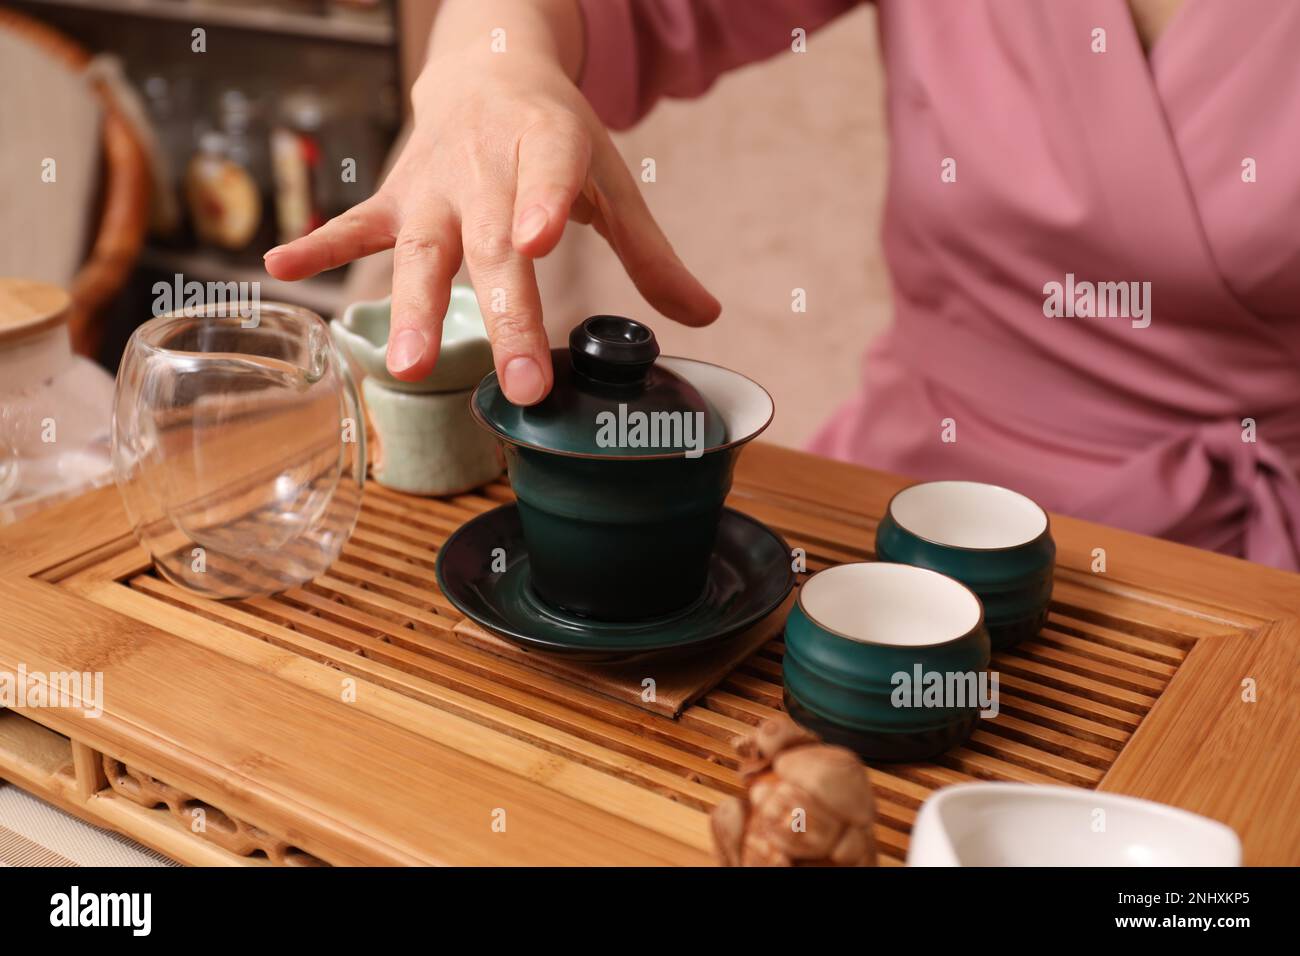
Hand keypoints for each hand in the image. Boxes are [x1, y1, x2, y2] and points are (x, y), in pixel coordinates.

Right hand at [264, 48, 720, 404]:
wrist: (489, 69)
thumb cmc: (555, 136)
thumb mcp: (610, 181)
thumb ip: (651, 254)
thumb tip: (705, 318)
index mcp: (547, 146)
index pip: (550, 172)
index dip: (545, 203)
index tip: (543, 243)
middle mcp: (486, 166)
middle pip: (493, 245)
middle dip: (507, 315)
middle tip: (522, 384)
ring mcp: (434, 184)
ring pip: (421, 249)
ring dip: (413, 306)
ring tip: (407, 364)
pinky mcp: (396, 196)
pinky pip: (357, 224)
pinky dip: (321, 244)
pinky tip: (281, 265)